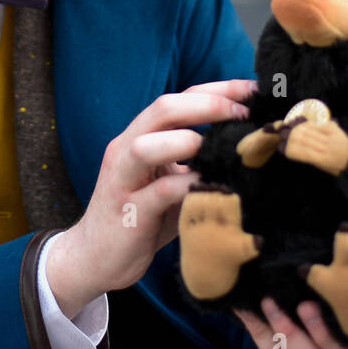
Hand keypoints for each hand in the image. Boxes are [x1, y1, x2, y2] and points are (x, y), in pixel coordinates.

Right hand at [47, 78, 257, 316]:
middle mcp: (126, 149)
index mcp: (139, 136)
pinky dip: (188, 187)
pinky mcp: (129, 213)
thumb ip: (194, 162)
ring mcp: (123, 180)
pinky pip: (159, 193)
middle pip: (163, 109)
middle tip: (244, 115)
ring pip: (147, 146)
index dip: (217, 90)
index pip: (178, 98)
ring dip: (188, 142)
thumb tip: (244, 149)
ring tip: (219, 150)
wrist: (94, 258)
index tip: (254, 90)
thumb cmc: (140, 218)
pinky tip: (212, 188)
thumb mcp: (168, 181)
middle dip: (208, 105)